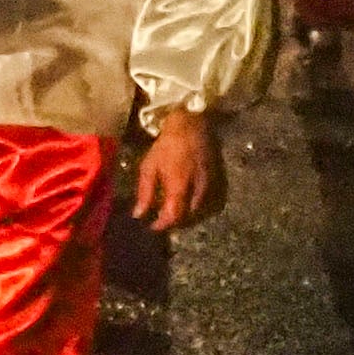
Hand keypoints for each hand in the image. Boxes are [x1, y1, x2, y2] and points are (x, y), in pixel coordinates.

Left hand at [128, 109, 227, 232]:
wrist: (191, 127)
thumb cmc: (166, 146)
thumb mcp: (149, 167)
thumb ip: (145, 193)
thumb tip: (139, 214)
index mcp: (179, 186)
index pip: (174, 216)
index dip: (162, 225)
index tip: (152, 227)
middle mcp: (197, 189)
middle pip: (187, 217)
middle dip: (173, 222)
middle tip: (159, 220)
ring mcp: (208, 185)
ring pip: (197, 210)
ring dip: (183, 215)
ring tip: (169, 212)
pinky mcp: (214, 181)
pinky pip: (204, 201)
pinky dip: (192, 205)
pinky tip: (182, 200)